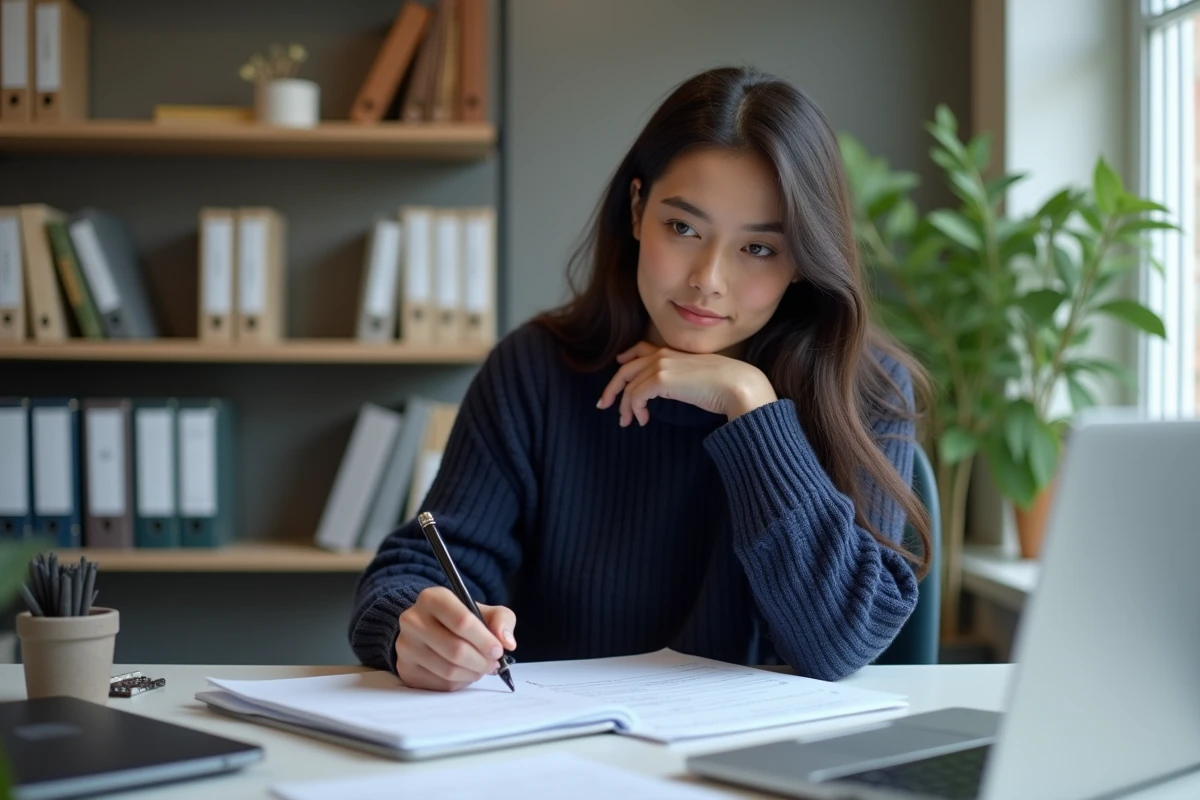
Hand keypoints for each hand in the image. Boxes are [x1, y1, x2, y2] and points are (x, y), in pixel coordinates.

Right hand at [395, 586, 516, 691]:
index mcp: (432, 598)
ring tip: (481, 668)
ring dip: (472, 674)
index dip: (484, 640)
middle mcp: (412, 619)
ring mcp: (405, 646)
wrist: (429, 629)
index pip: (462, 621)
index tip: (498, 650)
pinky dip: (459, 683)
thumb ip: (502, 620)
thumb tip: (507, 642)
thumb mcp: (485, 611)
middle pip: (455, 649)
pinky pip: (439, 684)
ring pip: (448, 670)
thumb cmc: (461, 619)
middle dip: (481, 661)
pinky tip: (464, 673)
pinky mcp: (405, 669)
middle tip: (493, 664)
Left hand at [596, 342, 776, 426]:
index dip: (625, 358)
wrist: (737, 385)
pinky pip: (635, 395)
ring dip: (625, 406)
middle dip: (612, 387)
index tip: (618, 366)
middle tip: (604, 404)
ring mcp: (660, 366)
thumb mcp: (697, 376)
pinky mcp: (660, 380)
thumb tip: (668, 390)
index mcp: (672, 351)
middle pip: (626, 368)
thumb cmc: (724, 385)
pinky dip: (634, 409)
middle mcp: (662, 354)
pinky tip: (642, 420)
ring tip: (627, 422)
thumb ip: (680, 377)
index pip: (641, 349)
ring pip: (629, 386)